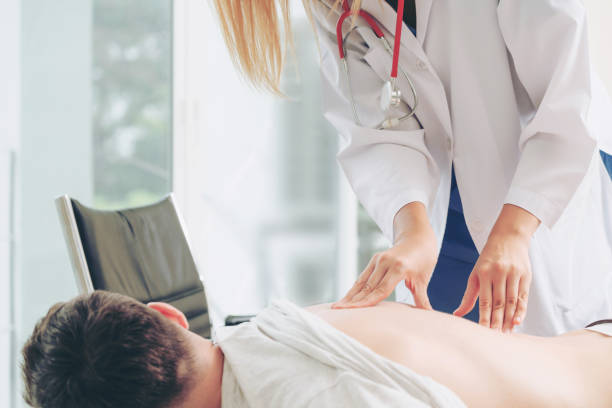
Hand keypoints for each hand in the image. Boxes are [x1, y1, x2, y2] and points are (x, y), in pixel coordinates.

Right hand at [332, 224, 437, 309]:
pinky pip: (363, 277)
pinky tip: (346, 298)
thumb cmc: (424, 259)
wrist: (418, 237)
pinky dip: (354, 288)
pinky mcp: (375, 260)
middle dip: (352, 300)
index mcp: (398, 268)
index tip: (355, 311)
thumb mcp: (423, 279)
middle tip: (337, 311)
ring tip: (336, 307)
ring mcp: (378, 260)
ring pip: (361, 281)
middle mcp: (385, 262)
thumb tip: (429, 315)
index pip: (380, 290)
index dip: (367, 302)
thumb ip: (421, 298)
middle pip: (366, 287)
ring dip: (349, 295)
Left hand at [454, 205, 538, 332]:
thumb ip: (469, 296)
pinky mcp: (525, 275)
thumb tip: (457, 315)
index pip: (485, 300)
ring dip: (509, 319)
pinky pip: (523, 296)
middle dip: (497, 322)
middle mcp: (499, 273)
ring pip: (512, 301)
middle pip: (499, 303)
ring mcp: (513, 274)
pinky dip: (521, 310)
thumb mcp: (475, 275)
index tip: (483, 333)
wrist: (508, 238)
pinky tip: (517, 322)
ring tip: (506, 334)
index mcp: (484, 273)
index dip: (484, 318)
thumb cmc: (487, 260)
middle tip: (496, 339)